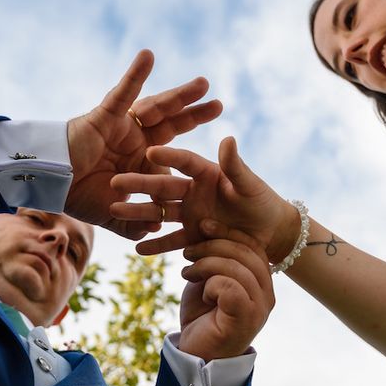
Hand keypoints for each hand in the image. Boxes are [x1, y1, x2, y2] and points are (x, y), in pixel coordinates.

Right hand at [65, 49, 222, 239]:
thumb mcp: (113, 214)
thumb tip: (156, 229)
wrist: (51, 183)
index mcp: (141, 161)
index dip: (191, 159)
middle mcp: (136, 140)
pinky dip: (135, 74)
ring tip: (204, 83)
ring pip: (157, 106)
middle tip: (219, 104)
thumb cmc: (78, 196)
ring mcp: (123, 126)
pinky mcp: (106, 116)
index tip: (216, 162)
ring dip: (180, 94)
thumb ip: (134, 223)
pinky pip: (122, 92)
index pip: (172, 155)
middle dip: (195, 113)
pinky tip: (148, 57)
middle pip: (172, 123)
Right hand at [110, 136, 299, 261]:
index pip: (184, 162)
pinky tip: (137, 248)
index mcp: (206, 173)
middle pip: (162, 186)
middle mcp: (193, 192)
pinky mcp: (192, 236)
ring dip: (138, 213)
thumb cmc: (262, 203)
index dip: (169, 158)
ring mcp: (190, 214)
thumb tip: (228, 138)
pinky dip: (156, 245)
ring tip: (115, 212)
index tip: (150, 152)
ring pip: (160, 213)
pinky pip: (171, 241)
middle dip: (139, 184)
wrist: (269, 234)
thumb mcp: (250, 185)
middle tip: (115, 182)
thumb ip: (236, 166)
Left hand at [178, 230, 273, 360]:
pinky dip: (211, 285)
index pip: (253, 246)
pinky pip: (230, 287)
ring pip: (237, 268)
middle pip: (246, 253)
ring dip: (206, 265)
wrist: (194, 354)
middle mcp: (267, 295)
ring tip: (188, 272)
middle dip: (213, 246)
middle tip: (188, 252)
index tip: (203, 225)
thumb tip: (209, 226)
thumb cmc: (202, 317)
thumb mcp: (209, 280)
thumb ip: (217, 258)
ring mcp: (259, 308)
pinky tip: (202, 293)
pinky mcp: (245, 319)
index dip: (228, 232)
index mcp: (262, 282)